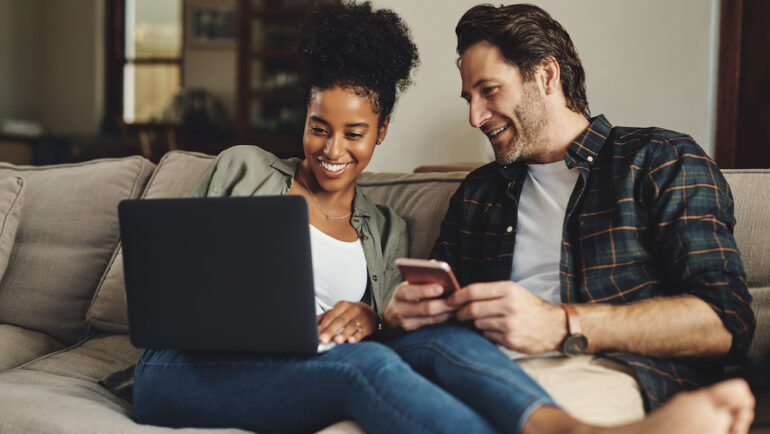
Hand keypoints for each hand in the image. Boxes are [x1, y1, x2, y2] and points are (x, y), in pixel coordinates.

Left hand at [317, 301, 377, 343]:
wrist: (370, 313)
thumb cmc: (349, 314)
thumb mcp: (338, 312)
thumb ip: (325, 317)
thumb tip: (311, 325)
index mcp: (342, 305)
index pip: (331, 316)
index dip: (323, 326)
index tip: (316, 335)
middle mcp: (352, 310)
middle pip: (340, 321)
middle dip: (330, 331)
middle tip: (322, 340)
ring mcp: (361, 318)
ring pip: (351, 326)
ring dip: (343, 334)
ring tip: (336, 341)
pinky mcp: (368, 326)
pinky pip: (362, 331)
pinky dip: (356, 336)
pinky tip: (351, 341)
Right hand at [383, 281, 455, 331]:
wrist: (389, 322)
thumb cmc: (403, 300)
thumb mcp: (406, 286)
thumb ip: (419, 276)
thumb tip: (434, 263)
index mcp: (399, 293)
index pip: (410, 291)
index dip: (426, 290)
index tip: (441, 287)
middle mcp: (400, 309)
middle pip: (425, 307)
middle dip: (444, 303)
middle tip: (458, 299)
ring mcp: (406, 323)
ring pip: (432, 318)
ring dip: (448, 311)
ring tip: (460, 305)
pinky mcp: (413, 332)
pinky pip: (432, 324)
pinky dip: (444, 318)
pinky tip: (454, 313)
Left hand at [449, 281, 566, 353]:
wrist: (554, 327)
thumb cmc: (530, 308)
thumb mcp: (514, 292)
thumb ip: (491, 293)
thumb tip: (462, 296)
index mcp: (508, 289)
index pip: (474, 291)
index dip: (457, 296)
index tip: (448, 300)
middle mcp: (509, 305)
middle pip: (472, 309)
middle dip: (460, 312)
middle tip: (458, 314)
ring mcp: (509, 324)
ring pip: (477, 323)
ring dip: (475, 323)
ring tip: (484, 321)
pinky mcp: (510, 340)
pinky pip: (487, 336)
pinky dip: (486, 334)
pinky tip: (496, 331)